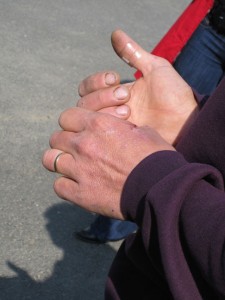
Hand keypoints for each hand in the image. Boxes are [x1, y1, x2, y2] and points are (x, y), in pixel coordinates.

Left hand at [42, 108, 174, 218]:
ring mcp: (80, 170)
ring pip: (50, 160)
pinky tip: (77, 185)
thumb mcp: (145, 132)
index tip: (80, 129)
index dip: (73, 122)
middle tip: (76, 148)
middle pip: (56, 137)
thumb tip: (122, 131)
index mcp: (99, 125)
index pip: (67, 116)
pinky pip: (59, 186)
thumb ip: (124, 128)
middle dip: (64, 141)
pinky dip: (65, 185)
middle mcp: (84, 144)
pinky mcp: (81, 194)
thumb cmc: (157, 158)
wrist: (161, 188)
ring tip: (70, 165)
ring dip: (59, 161)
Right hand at [78, 30, 197, 144]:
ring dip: (106, 110)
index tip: (114, 78)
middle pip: (84, 102)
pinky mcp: (119, 138)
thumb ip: (133, 53)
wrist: (185, 120)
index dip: (95, 81)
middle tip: (126, 96)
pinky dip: (110, 123)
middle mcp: (111, 108)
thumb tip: (115, 33)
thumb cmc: (173, 93)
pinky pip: (101, 132)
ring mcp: (114, 124)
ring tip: (128, 111)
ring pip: (89, 117)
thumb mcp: (154, 68)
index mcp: (116, 91)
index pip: (88, 86)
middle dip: (102, 96)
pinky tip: (127, 122)